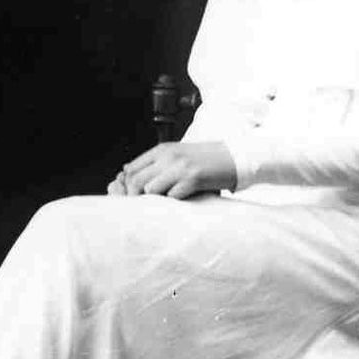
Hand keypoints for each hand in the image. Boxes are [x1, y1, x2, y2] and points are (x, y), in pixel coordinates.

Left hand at [108, 141, 236, 199]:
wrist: (232, 157)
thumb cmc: (203, 159)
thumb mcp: (176, 154)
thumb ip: (153, 162)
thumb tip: (125, 170)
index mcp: (162, 150)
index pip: (131, 169)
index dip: (127, 186)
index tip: (132, 197)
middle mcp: (168, 156)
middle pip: (136, 180)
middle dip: (135, 197)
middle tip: (142, 207)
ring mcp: (180, 167)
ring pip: (150, 189)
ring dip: (154, 199)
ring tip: (163, 204)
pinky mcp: (193, 178)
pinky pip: (172, 196)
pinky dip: (173, 201)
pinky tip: (181, 201)